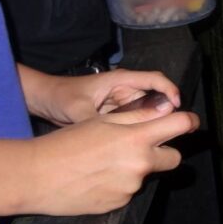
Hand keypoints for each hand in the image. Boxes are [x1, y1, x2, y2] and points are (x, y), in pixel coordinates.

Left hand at [20, 66, 181, 125]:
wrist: (45, 101)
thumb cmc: (60, 96)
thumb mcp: (77, 109)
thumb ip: (99, 120)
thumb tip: (117, 136)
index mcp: (120, 80)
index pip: (154, 79)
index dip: (169, 90)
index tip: (177, 106)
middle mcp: (126, 90)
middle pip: (155, 98)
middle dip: (166, 112)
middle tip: (175, 130)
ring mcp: (123, 103)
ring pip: (147, 112)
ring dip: (153, 124)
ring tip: (160, 139)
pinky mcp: (118, 115)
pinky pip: (136, 122)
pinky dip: (141, 131)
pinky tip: (141, 143)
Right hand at [24, 105, 196, 215]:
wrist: (36, 176)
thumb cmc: (67, 142)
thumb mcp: (103, 121)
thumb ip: (139, 117)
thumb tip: (167, 110)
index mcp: (137, 138)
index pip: (180, 125)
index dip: (189, 121)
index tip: (189, 122)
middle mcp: (140, 164)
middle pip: (174, 158)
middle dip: (165, 151)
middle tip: (142, 146)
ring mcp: (131, 187)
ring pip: (147, 175)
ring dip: (136, 169)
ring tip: (104, 163)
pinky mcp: (119, 203)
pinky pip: (128, 191)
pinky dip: (119, 184)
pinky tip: (97, 179)